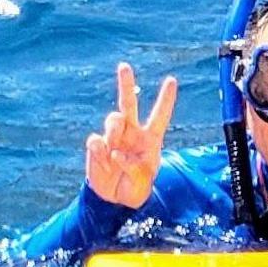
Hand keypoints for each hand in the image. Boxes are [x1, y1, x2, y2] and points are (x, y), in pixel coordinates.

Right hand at [83, 61, 177, 208]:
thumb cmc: (135, 188)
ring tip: (113, 152)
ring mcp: (114, 138)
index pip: (160, 116)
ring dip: (114, 130)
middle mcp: (132, 133)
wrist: (113, 200)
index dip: (165, 99)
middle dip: (126, 84)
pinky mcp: (98, 146)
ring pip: (112, 119)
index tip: (171, 80)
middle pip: (128, 103)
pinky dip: (99, 151)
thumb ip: (135, 168)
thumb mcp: (143, 183)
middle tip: (124, 66)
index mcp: (150, 139)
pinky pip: (96, 140)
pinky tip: (104, 163)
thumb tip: (118, 153)